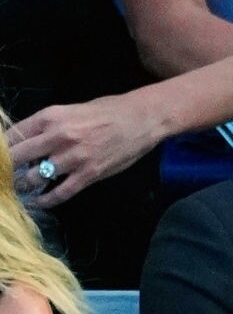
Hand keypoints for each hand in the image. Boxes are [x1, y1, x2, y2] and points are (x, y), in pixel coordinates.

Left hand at [8, 91, 166, 208]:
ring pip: (36, 177)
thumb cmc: (106, 112)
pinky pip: (61, 192)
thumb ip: (49, 127)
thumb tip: (32, 144)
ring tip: (18, 189)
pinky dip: (46, 200)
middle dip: (7, 168)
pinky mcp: (89, 174)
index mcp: (50, 117)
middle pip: (18, 156)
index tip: (1, 158)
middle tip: (5, 176)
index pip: (13, 134)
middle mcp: (57, 136)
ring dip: (24, 185)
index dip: (3, 149)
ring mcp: (73, 157)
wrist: (139, 120)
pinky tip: (38, 203)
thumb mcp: (70, 111)